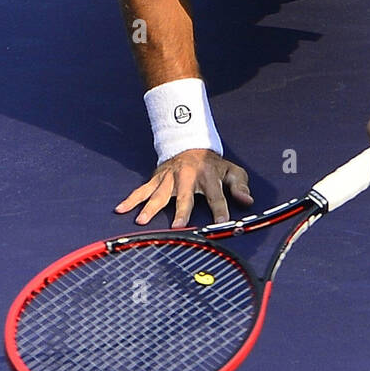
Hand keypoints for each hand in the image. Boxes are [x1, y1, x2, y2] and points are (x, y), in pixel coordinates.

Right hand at [114, 148, 252, 227]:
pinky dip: (131, 199)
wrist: (190, 144)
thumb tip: (248, 201)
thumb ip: (239, 186)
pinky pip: (142, 189)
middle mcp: (189, 177)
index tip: (222, 223)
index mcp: (209, 177)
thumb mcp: (231, 170)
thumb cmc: (212, 164)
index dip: (220, 210)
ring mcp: (170, 178)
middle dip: (182, 210)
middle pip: (185, 196)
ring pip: (160, 194)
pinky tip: (121, 209)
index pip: (217, 196)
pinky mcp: (157, 178)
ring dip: (151, 207)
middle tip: (178, 226)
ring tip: (142, 220)